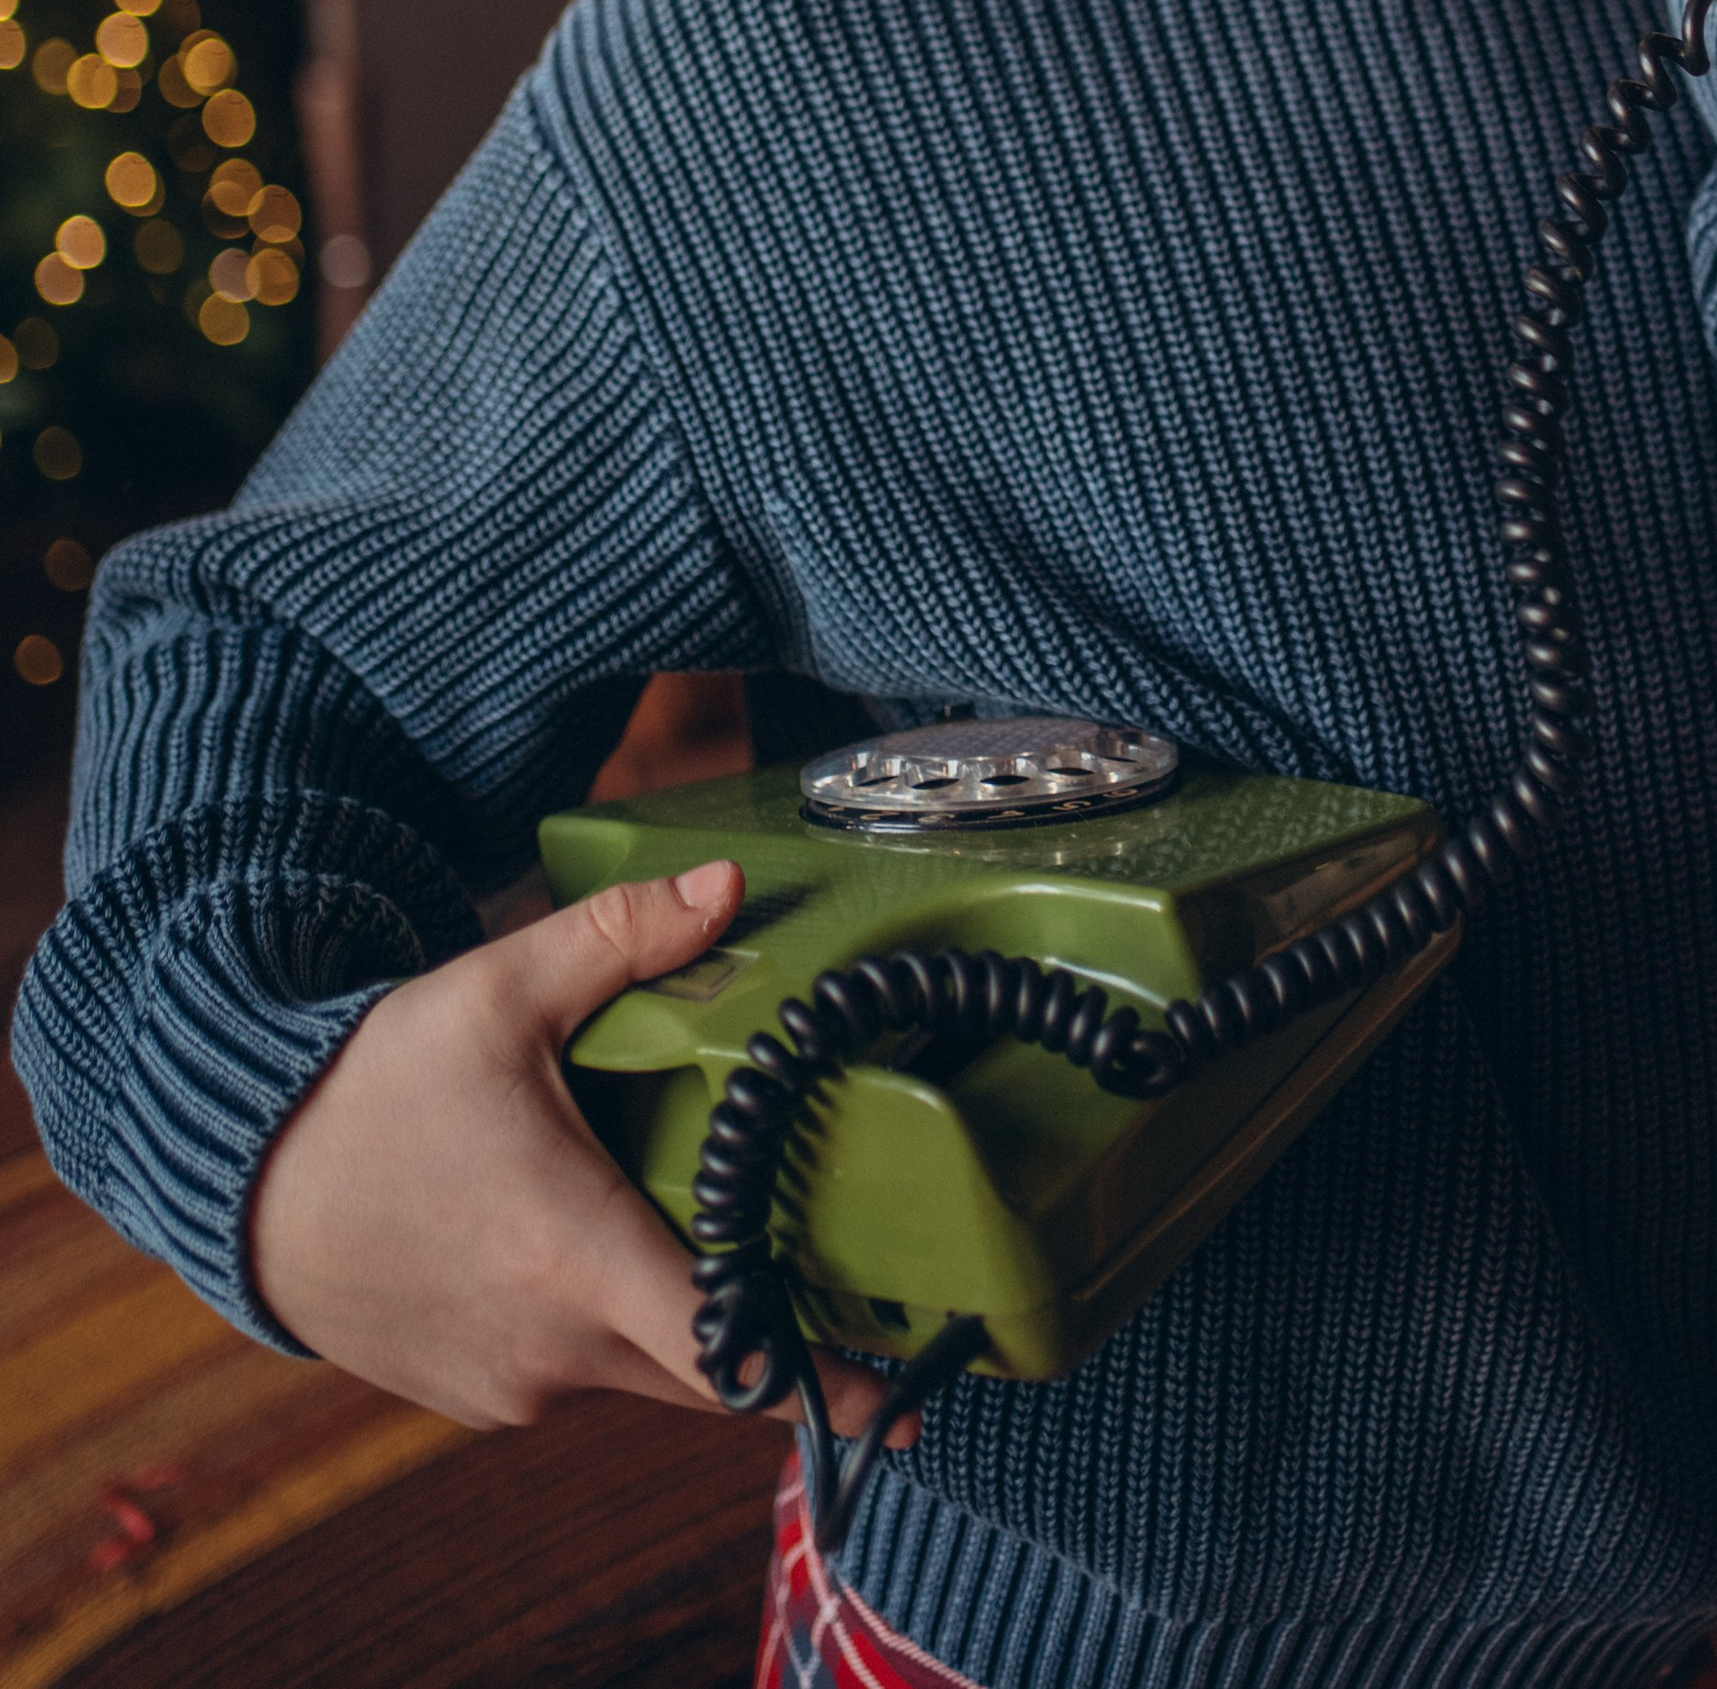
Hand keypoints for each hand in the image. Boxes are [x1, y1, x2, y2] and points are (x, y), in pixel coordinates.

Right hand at [249, 857, 914, 1448]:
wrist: (243, 1180)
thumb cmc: (371, 1088)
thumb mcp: (502, 991)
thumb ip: (625, 940)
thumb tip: (728, 883)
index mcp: (573, 1255)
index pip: (726, 1347)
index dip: (825, 1374)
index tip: (910, 1385)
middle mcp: (550, 1347)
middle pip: (709, 1369)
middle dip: (779, 1333)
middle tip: (859, 1298)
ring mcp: (513, 1388)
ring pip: (648, 1375)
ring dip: (690, 1322)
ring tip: (728, 1244)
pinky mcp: (481, 1398)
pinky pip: (583, 1377)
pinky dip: (616, 1330)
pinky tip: (611, 1252)